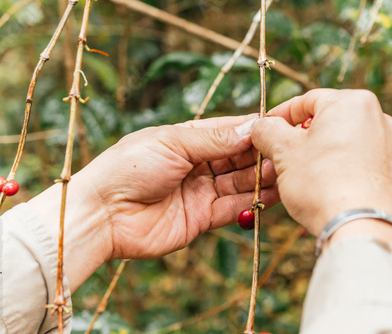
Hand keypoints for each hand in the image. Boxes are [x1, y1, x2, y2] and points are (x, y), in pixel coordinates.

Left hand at [29, 115, 278, 289]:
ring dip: (262, 177)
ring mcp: (201, 192)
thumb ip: (215, 139)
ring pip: (240, 182)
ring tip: (286, 171)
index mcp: (187, 139)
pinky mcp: (202, 218)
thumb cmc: (129, 168)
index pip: (229, 131)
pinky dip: (254, 201)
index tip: (282, 125)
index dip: (254, 129)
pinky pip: (234, 207)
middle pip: (238, 157)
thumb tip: (252, 126)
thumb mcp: (173, 143)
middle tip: (288, 152)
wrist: (103, 215)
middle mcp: (197, 164)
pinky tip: (273, 194)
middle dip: (262, 154)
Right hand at [251, 89, 391, 260]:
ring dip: (314, 152)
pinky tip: (319, 185)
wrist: (361, 226)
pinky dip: (333, 165)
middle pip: (324, 120)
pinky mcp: (388, 168)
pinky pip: (353, 158)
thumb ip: (267, 130)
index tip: (263, 130)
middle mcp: (375, 116)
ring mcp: (386, 143)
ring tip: (295, 173)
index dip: (279, 115)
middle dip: (297, 136)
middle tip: (276, 154)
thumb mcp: (283, 151)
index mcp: (351, 101)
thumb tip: (260, 126)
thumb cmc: (321, 182)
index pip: (306, 100)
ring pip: (338, 140)